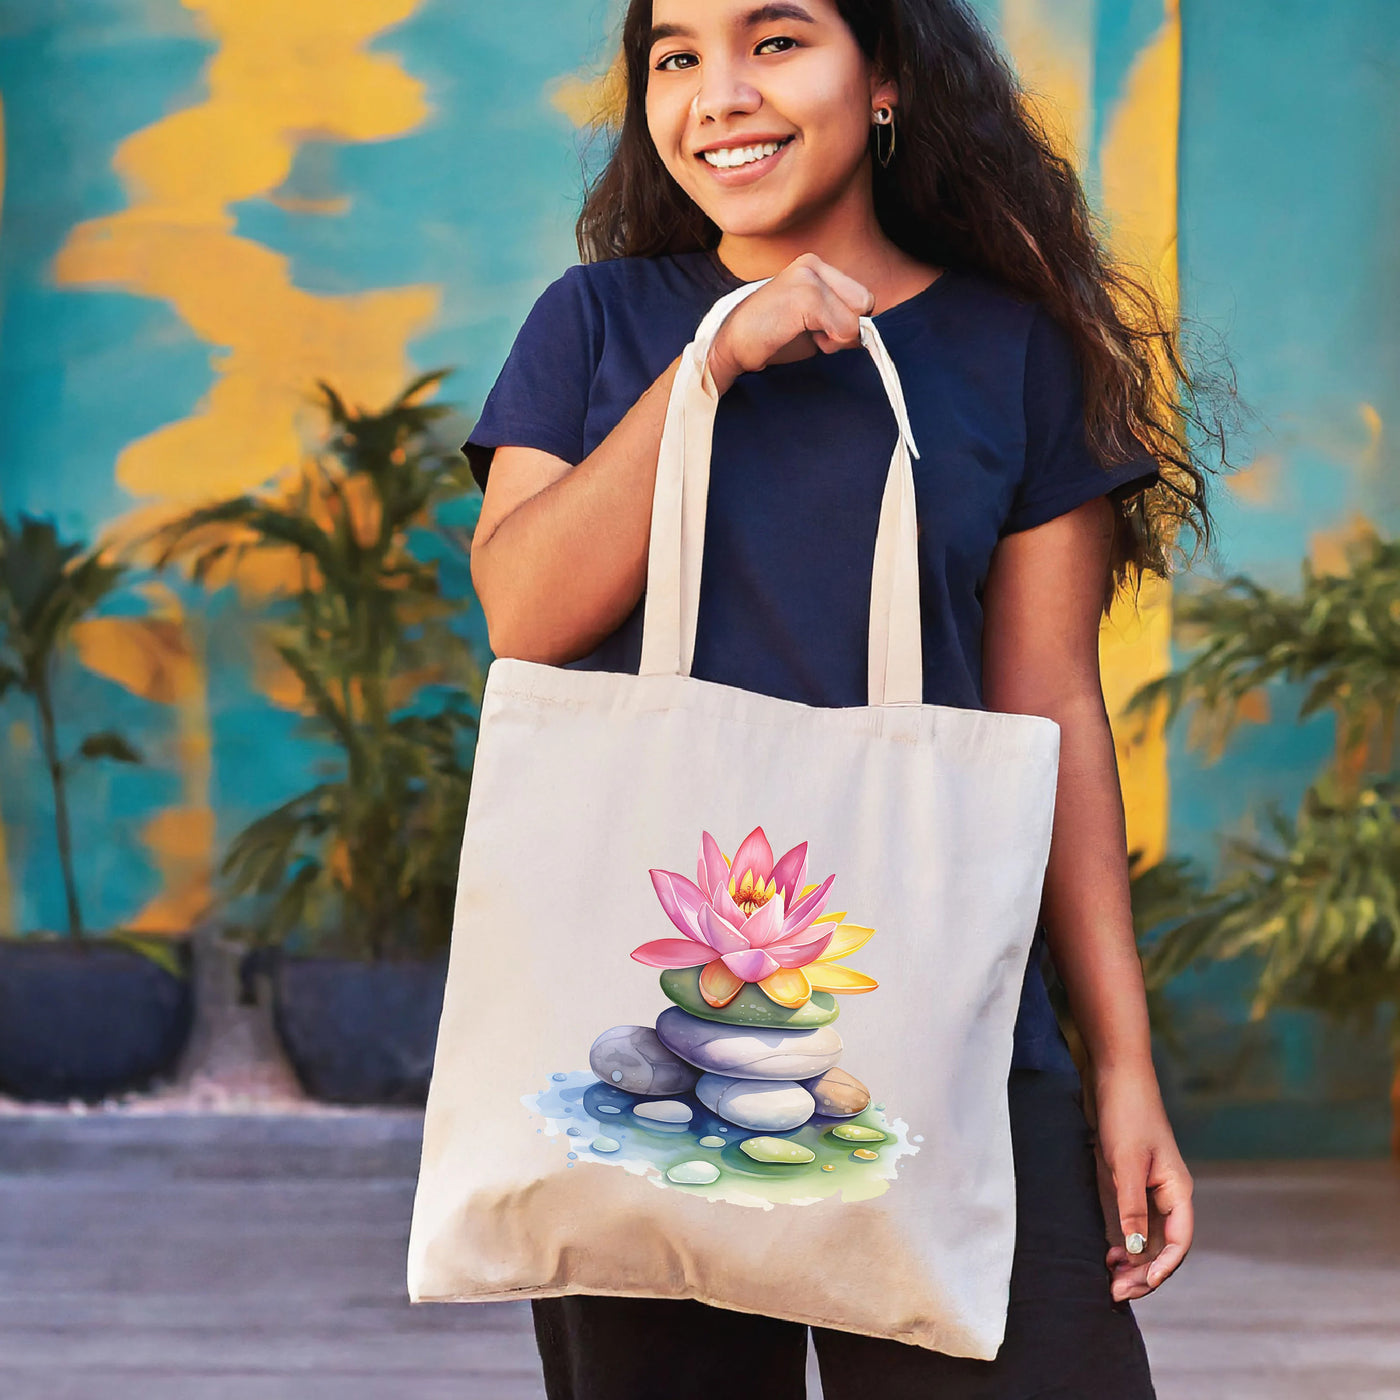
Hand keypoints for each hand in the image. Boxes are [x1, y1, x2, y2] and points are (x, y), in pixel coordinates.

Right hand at [707, 252, 874, 394]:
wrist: (730, 346)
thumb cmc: (770, 338)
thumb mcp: (812, 324)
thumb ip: (840, 320)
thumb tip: (870, 333)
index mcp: (814, 266)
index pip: (861, 297)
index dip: (847, 322)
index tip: (816, 331)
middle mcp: (813, 264)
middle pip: (866, 302)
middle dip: (845, 328)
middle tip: (810, 334)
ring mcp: (809, 277)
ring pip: (856, 318)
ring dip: (835, 339)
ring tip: (800, 334)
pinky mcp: (806, 296)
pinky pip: (844, 328)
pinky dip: (828, 343)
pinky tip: (796, 335)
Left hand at [1085, 1059, 1193, 1302]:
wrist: (1115, 1076)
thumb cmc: (1126, 1114)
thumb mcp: (1125, 1161)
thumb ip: (1131, 1205)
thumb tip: (1134, 1249)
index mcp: (1177, 1190)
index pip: (1178, 1242)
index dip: (1162, 1268)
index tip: (1139, 1285)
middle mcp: (1168, 1194)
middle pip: (1162, 1246)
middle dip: (1142, 1272)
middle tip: (1114, 1291)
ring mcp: (1149, 1189)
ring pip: (1147, 1238)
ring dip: (1132, 1261)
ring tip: (1109, 1279)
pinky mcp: (1130, 1182)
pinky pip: (1133, 1222)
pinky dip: (1123, 1241)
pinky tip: (1106, 1252)